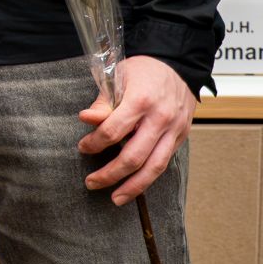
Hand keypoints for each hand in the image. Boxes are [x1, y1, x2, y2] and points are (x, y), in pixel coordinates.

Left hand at [79, 55, 194, 203]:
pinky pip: (163, 162)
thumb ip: (103, 102)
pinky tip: (134, 187)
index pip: (114, 131)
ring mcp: (174, 130)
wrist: (177, 65)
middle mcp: (160, 119)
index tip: (83, 147)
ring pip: (154, 167)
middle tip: (91, 182)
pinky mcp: (180, 137)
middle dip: (111, 174)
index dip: (95, 143)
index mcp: (141, 101)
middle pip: (134, 156)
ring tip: (115, 198)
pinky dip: (148, 178)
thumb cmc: (143, 70)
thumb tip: (85, 119)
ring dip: (133, 186)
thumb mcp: (118, 77)